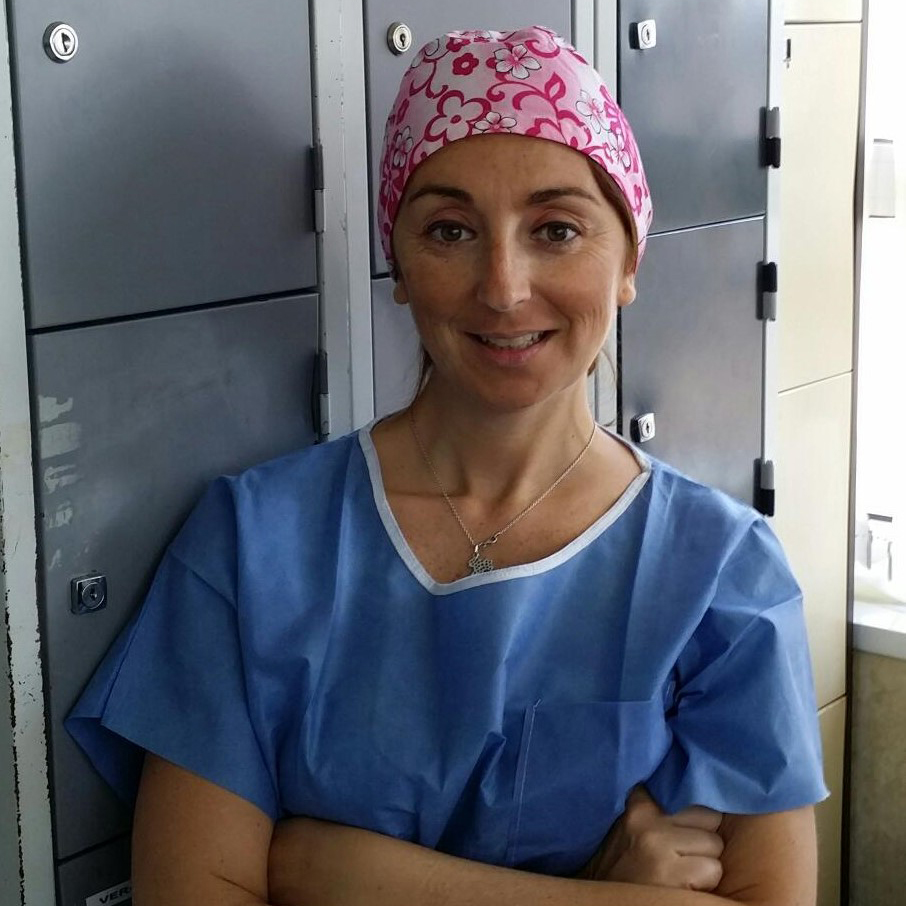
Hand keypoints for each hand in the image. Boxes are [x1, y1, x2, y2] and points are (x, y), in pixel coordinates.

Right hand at [578, 786, 723, 890]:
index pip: (686, 791)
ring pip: (714, 845)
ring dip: (706, 861)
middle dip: (702, 837)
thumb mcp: (632, 829)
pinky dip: (705, 881)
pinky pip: (712, 869)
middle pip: (708, 817)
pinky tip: (684, 884)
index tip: (688, 822)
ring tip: (682, 869)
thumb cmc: (623, 866)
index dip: (693, 811)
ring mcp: (660, 846)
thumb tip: (694, 799)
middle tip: (684, 853)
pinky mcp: (671, 873)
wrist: (603, 901)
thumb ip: (657, 811)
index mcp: (639, 807)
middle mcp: (649, 822)